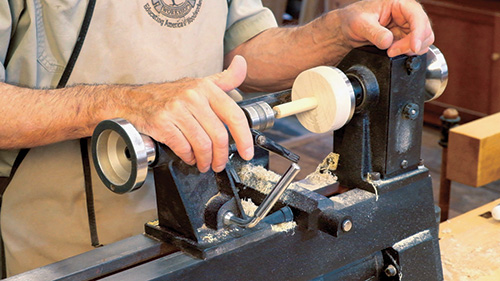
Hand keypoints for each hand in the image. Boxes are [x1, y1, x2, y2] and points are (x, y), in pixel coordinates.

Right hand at [123, 56, 252, 172]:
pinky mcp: (162, 123)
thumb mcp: (198, 83)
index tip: (246, 152)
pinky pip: (184, 147)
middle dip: (221, 155)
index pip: (234, 115)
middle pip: (219, 135)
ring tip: (205, 163)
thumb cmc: (168, 95)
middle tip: (219, 164)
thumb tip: (242, 63)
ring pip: (202, 144)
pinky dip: (189, 157)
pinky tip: (189, 157)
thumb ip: (224, 79)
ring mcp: (176, 110)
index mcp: (206, 88)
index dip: (244, 137)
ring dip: (206, 160)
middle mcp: (192, 96)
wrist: (131, 101)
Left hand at [336, 0, 433, 56]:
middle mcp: (407, 14)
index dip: (419, 33)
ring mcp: (407, 27)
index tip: (413, 47)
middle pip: (424, 31)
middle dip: (410, 45)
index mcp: (399, 4)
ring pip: (423, 41)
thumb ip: (374, 33)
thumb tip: (388, 42)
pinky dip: (406, 54)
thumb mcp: (361, 24)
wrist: (348, 29)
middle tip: (391, 52)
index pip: (417, 17)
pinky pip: (414, 48)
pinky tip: (392, 53)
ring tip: (389, 52)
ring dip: (409, 50)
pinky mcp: (405, 38)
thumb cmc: (354, 19)